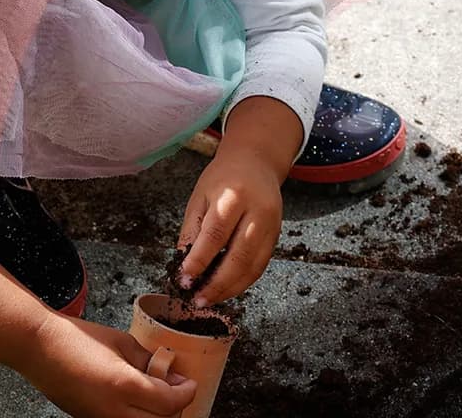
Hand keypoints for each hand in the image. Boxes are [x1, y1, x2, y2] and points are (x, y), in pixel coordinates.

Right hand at [23, 313, 196, 417]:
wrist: (40, 349)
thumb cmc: (78, 340)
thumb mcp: (123, 343)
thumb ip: (148, 361)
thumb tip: (168, 374)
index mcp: (125, 386)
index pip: (170, 403)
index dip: (186, 393)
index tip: (189, 383)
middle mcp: (113, 410)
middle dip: (174, 408)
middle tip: (176, 389)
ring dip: (156, 414)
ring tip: (157, 394)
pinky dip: (137, 416)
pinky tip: (137, 399)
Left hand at [175, 96, 303, 304]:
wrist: (256, 162)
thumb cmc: (223, 178)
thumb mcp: (200, 198)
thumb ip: (192, 232)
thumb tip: (184, 268)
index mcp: (233, 196)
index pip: (215, 235)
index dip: (199, 261)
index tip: (184, 280)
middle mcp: (258, 211)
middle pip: (239, 255)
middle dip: (217, 283)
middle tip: (197, 300)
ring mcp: (271, 224)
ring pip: (253, 265)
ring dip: (231, 288)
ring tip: (210, 300)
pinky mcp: (277, 235)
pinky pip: (261, 265)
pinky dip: (244, 281)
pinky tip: (227, 289)